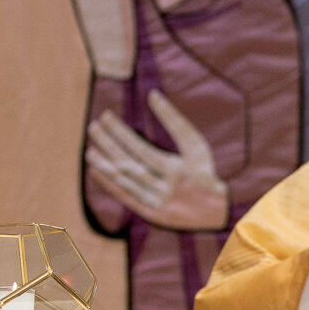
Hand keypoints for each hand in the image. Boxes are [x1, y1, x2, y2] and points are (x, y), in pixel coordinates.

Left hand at [84, 90, 229, 231]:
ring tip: (90, 150)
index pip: (140, 149)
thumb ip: (174, 120)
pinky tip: (97, 171)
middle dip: (108, 144)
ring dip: (105, 165)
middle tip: (93, 127)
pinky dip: (110, 184)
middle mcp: (166, 188)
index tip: (105, 116)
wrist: (218, 211)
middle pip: (129, 163)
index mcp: (177, 170)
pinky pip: (127, 198)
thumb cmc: (204, 171)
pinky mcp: (154, 215)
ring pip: (126, 181)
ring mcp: (159, 203)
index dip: (120, 133)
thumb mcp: (196, 145)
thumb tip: (152, 95)